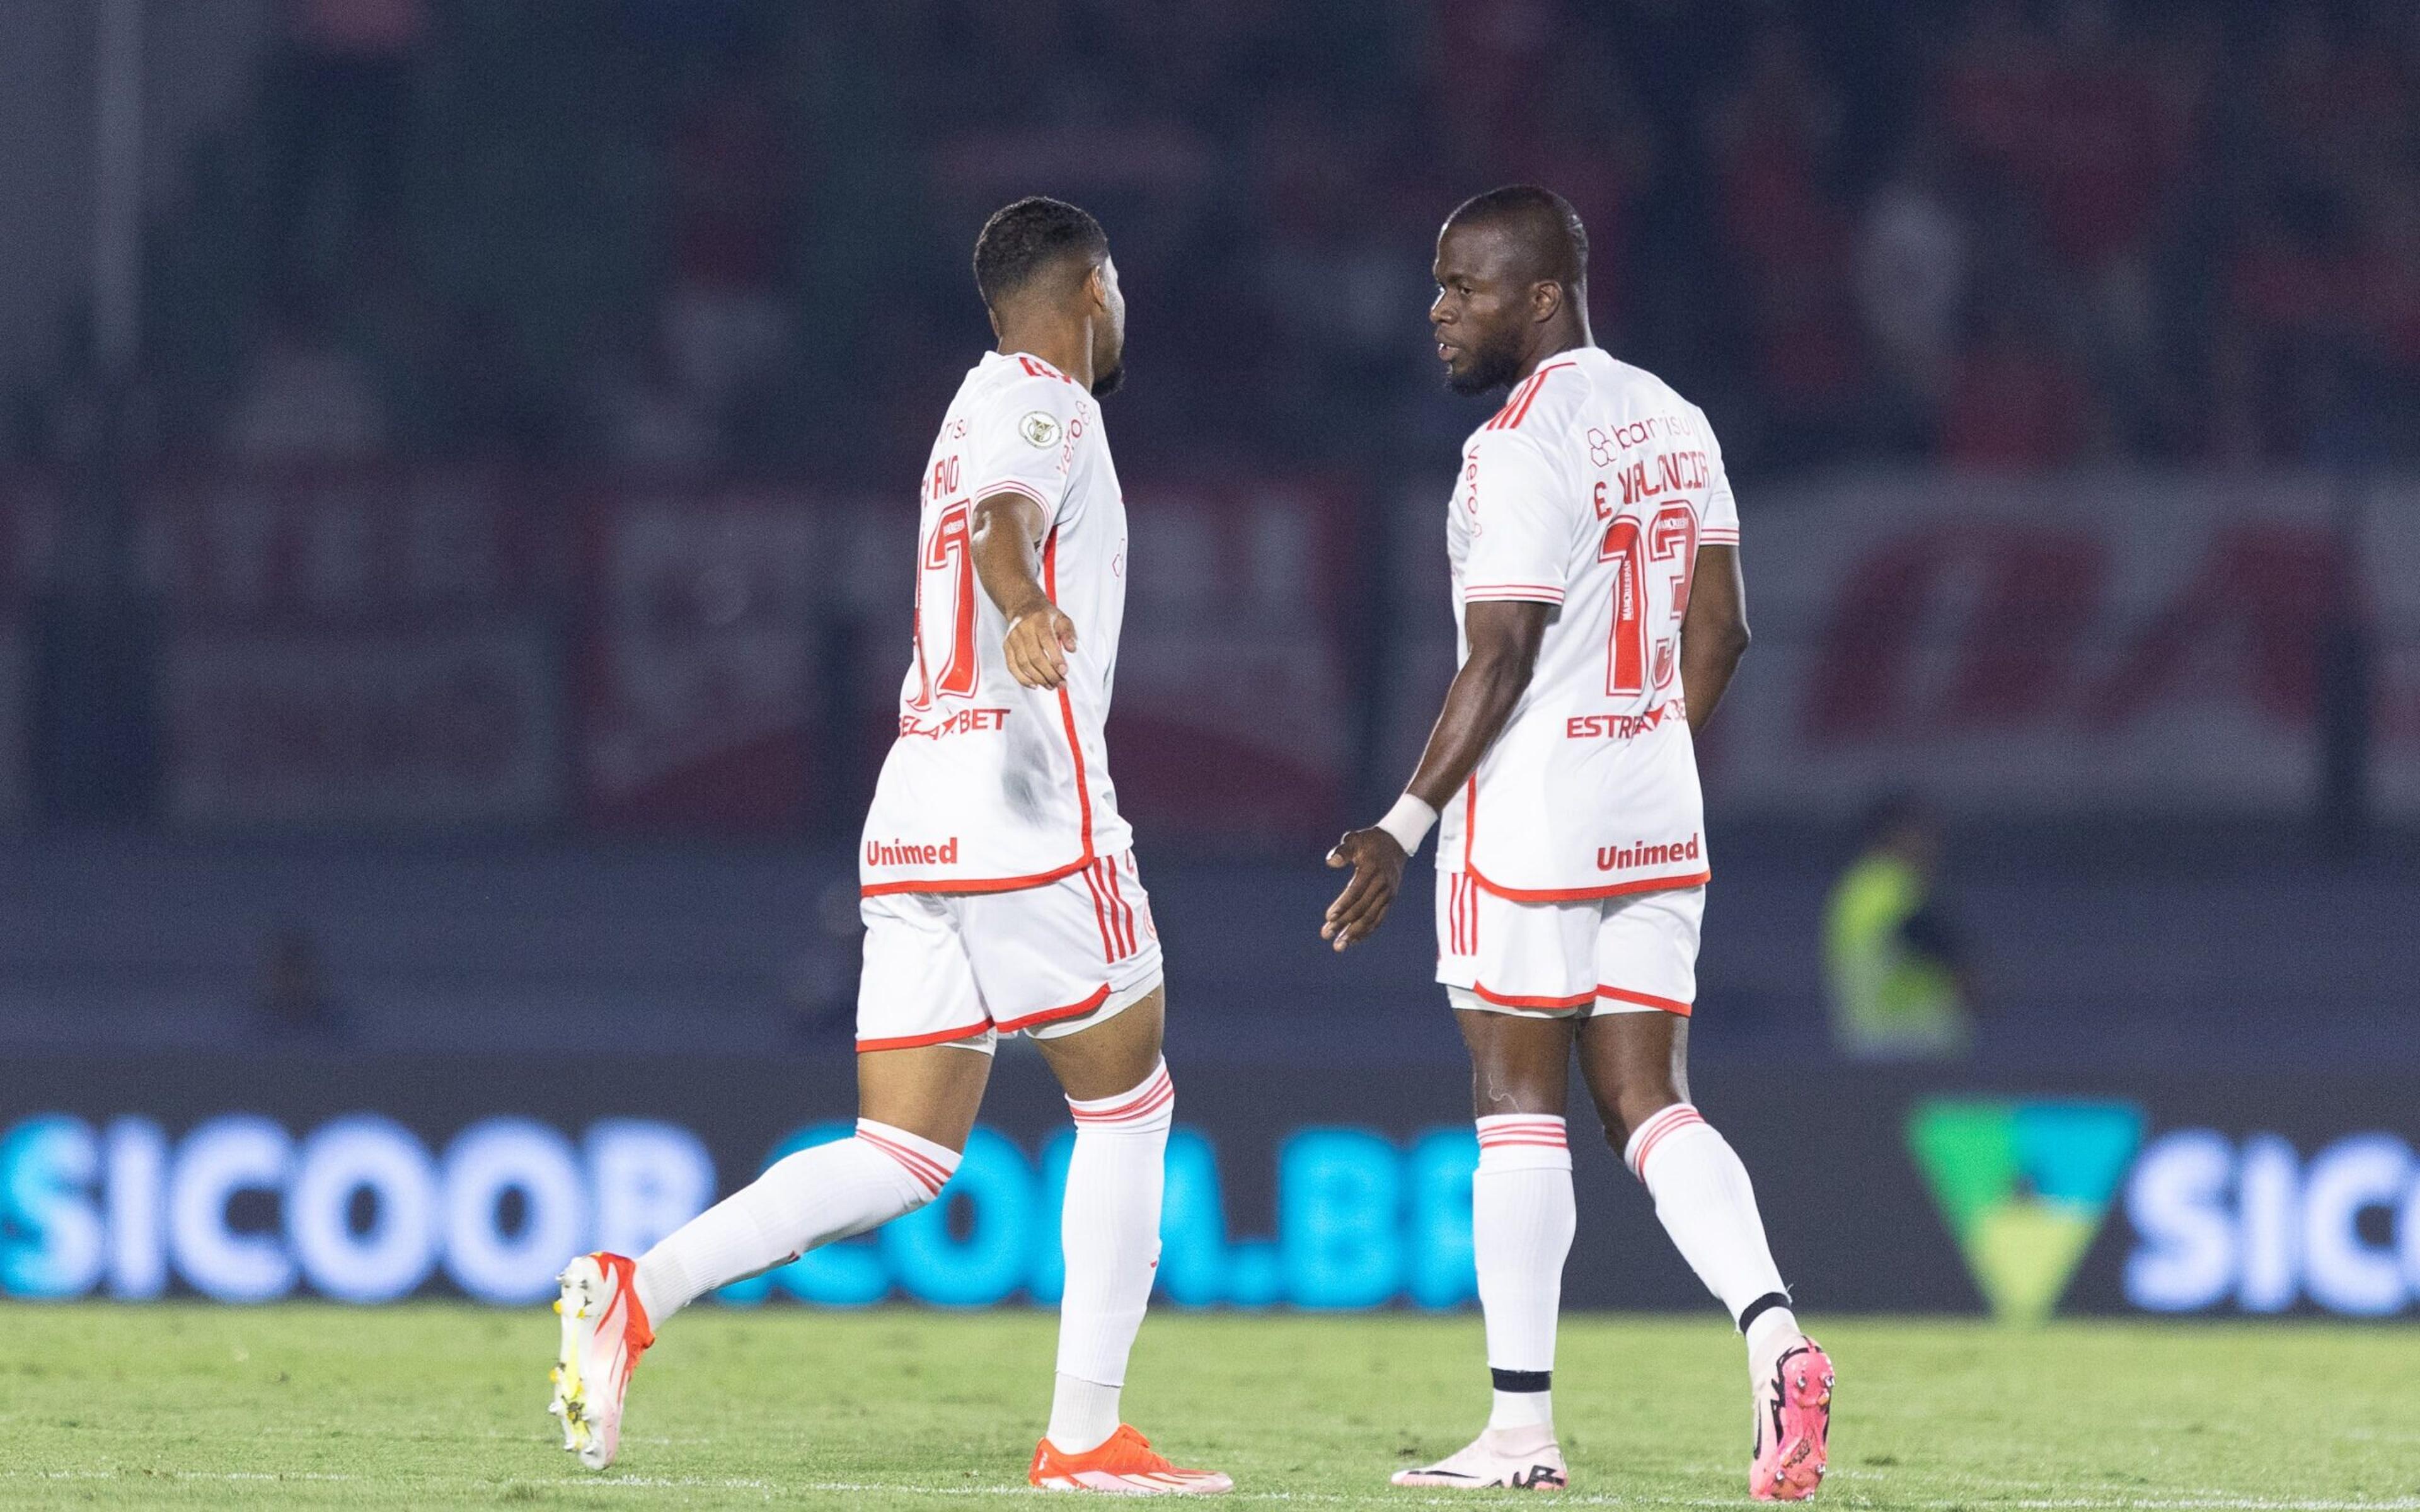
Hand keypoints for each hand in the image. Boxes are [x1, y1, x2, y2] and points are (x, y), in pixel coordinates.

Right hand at [1003, 601, 1078, 688]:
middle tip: (1060, 683)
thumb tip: (1072, 649)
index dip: (1055, 658)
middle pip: (1035, 656)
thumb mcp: (1062, 619)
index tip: (1064, 671)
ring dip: (1038, 678)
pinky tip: (1034, 684)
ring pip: (1024, 664)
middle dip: (1049, 674)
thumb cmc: (1045, 616)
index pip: (1047, 641)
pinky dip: (1023, 678)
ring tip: (1051, 686)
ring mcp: (1013, 638)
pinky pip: (1012, 666)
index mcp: (1039, 620)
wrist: (1024, 607)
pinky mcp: (1006, 646)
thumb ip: (1069, 633)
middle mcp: (1023, 629)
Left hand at [1322, 827, 1407, 951]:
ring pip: (1371, 918)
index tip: (1329, 917)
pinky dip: (1366, 931)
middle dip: (1343, 924)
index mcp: (1371, 869)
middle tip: (1326, 935)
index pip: (1356, 891)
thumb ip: (1342, 851)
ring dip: (1354, 933)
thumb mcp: (1354, 839)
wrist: (1396, 843)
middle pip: (1362, 908)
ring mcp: (1388, 894)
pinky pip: (1378, 919)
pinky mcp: (1390, 900)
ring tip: (1338, 946)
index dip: (1342, 905)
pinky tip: (1353, 940)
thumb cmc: (1369, 841)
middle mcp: (1382, 884)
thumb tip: (1330, 862)